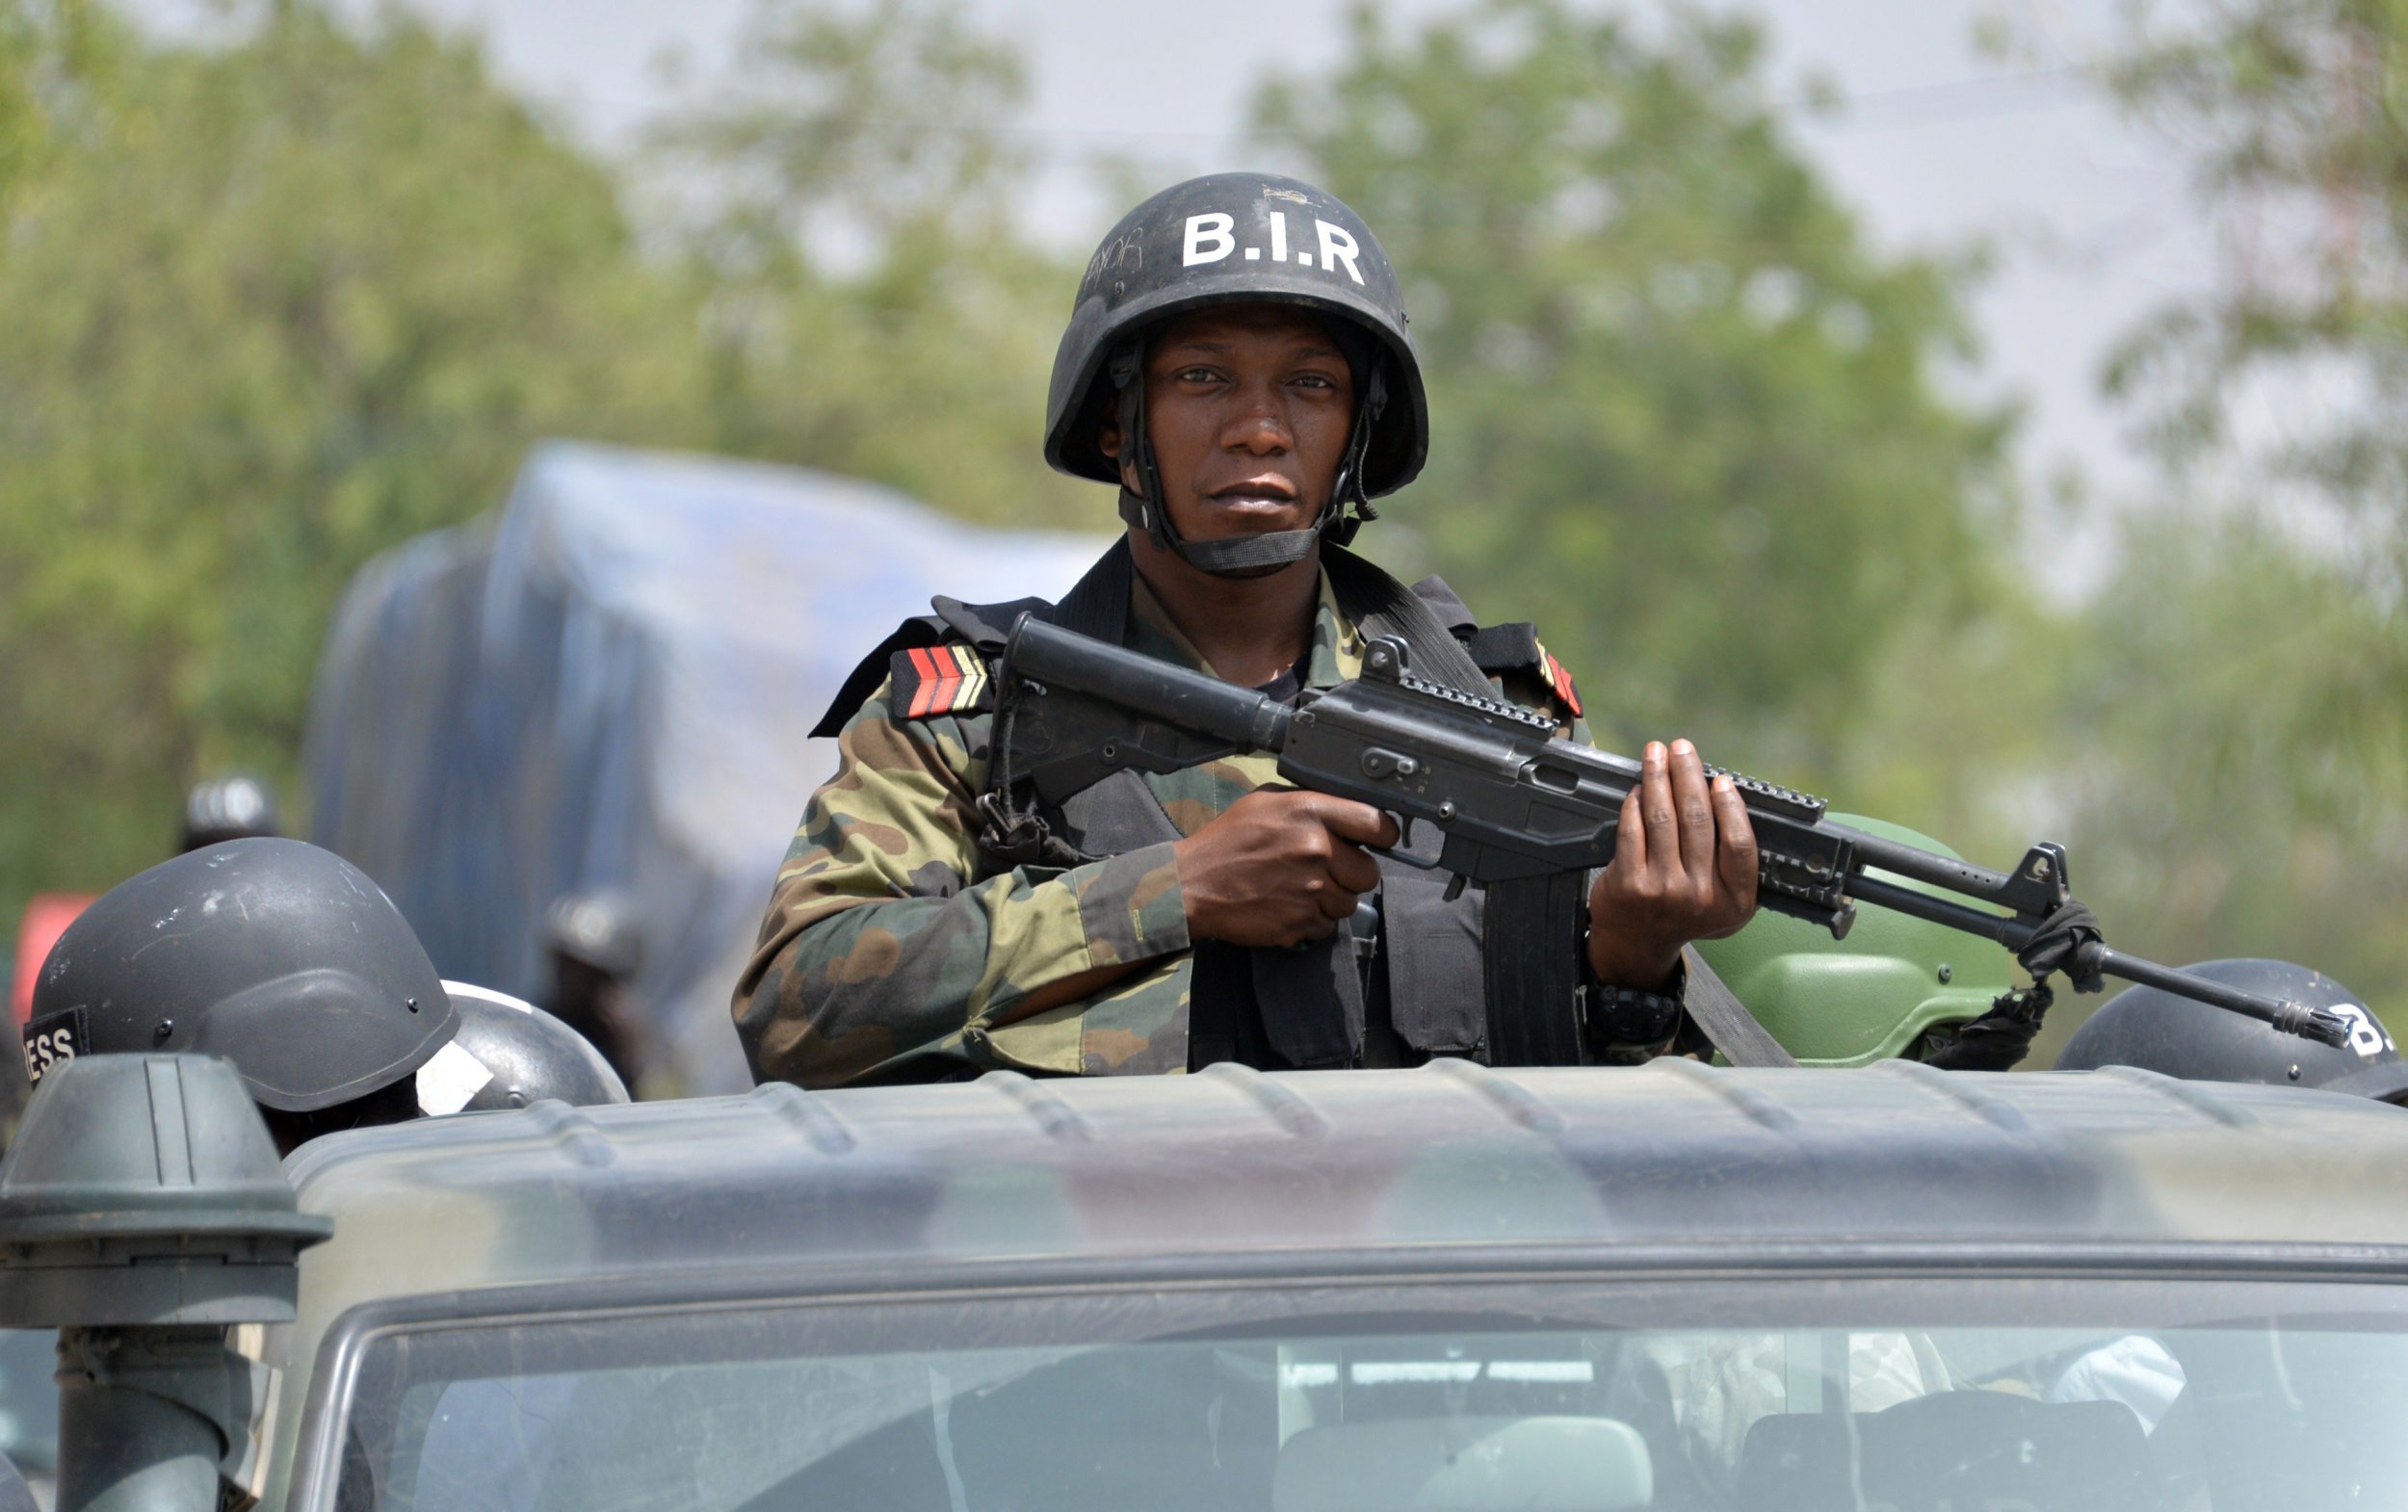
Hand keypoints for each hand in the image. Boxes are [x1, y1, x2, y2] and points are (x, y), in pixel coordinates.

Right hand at [1172, 789, 1398, 948]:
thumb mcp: (1267, 802)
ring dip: (1332, 898)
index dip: (1382, 834)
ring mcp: (1310, 890)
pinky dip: (1313, 919)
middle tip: (1328, 869)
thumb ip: (1311, 802)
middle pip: (1369, 872)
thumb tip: (1347, 809)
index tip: (1377, 839)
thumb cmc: (1227, 841)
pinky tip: (1290, 905)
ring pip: (1350, 902)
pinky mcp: (1301, 923)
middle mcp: (1315, 850)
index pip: (1377, 824)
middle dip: (1353, 873)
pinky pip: (1327, 925)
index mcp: (1310, 813)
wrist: (1192, 885)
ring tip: (1302, 888)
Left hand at [1587, 739, 1759, 989]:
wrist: (1638, 944)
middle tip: (1682, 748)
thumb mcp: (1722, 898)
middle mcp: (1701, 897)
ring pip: (1663, 819)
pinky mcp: (1630, 884)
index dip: (1731, 807)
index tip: (1721, 780)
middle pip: (1698, 821)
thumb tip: (1719, 792)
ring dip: (1658, 777)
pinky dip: (1635, 803)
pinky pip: (1633, 831)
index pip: (1739, 844)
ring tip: (1656, 753)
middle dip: (1688, 775)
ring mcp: (1663, 891)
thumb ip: (1728, 859)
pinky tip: (1638, 787)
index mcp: (1735, 901)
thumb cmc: (1683, 911)